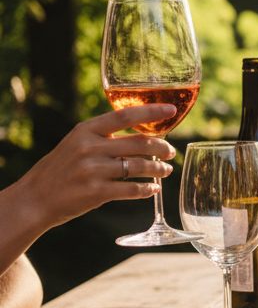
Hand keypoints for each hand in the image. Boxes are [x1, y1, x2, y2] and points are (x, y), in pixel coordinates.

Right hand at [17, 105, 177, 231]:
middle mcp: (90, 147)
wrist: (35, 197)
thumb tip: (142, 134)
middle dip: (162, 147)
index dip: (151, 111)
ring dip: (158, 169)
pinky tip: (153, 189)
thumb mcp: (76, 142)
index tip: (171, 110)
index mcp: (86, 130)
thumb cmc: (61, 168)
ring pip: (139, 167)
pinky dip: (147, 189)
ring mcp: (93, 170)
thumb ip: (103, 136)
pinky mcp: (96, 192)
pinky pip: (131, 189)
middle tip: (171, 152)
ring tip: (166, 170)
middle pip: (139, 142)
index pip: (125, 115)